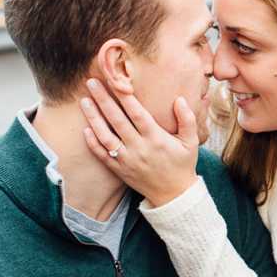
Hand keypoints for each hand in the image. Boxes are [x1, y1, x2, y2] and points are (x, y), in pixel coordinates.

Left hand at [80, 79, 199, 206]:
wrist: (174, 195)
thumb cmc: (183, 165)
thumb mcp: (192, 142)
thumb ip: (188, 120)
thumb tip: (180, 99)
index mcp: (156, 138)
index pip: (137, 113)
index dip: (124, 96)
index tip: (114, 81)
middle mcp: (139, 148)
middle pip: (117, 120)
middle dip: (103, 100)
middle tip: (92, 83)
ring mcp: (127, 160)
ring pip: (105, 136)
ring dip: (93, 118)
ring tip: (84, 101)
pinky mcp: (119, 170)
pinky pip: (102, 155)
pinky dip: (92, 142)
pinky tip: (86, 128)